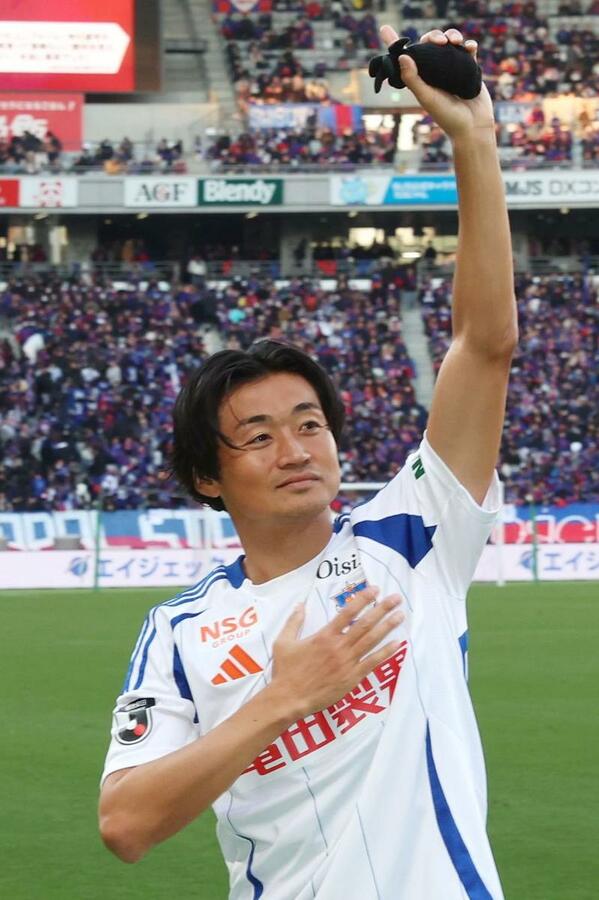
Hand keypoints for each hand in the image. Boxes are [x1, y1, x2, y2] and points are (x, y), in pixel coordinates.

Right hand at [270, 586, 403, 718]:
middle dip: (382, 609)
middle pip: (365, 624)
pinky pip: (372, 662)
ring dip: (387, 627)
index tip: (375, 590)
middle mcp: (339, 646)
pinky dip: (385, 652)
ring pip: (371, 641)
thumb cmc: (286, 670)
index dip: (363, 599)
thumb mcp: (283, 642)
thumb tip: (300, 605)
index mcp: (324, 635)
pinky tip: (397, 644)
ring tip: (400, 615)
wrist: (289, 698)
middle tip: (396, 598)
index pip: (348, 612)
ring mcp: (347, 662)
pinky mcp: (352, 678)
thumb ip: (293, 622)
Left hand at [380, 25, 494, 140]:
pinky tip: (469, 48)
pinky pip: (469, 50)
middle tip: (439, 41)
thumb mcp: (427, 98)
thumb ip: (413, 79)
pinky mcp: (469, 68)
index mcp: (422, 78)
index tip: (384, 29)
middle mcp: (436, 72)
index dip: (394, 42)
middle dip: (433, 36)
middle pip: (430, 44)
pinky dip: (469, 45)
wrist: (473, 127)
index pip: (406, 56)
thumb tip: (402, 56)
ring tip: (455, 41)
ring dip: (452, 35)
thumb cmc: (448, 117)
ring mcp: (453, 69)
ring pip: (450, 43)